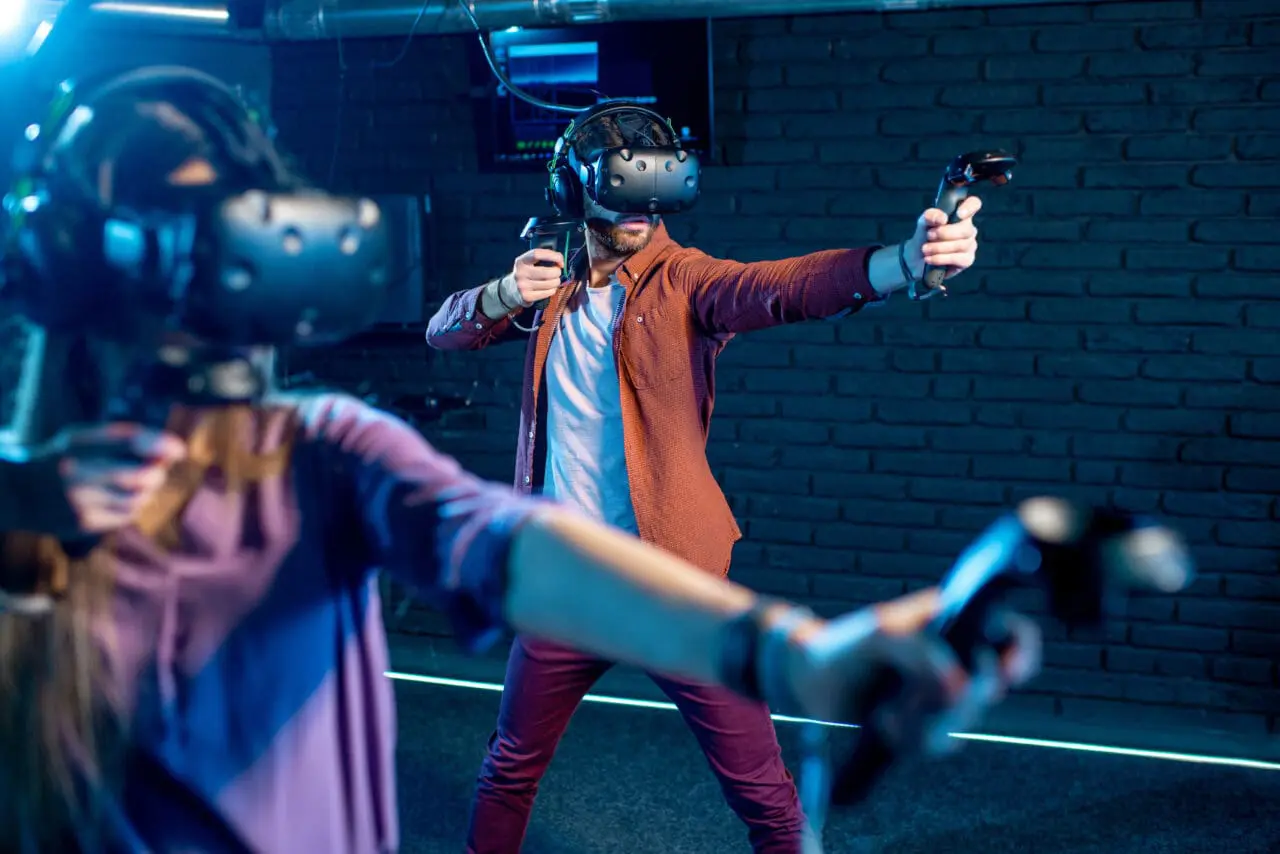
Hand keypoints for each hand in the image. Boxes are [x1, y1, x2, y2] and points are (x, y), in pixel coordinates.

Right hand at [46, 423, 187, 533]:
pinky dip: (134, 506)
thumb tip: (172, 450)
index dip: (161, 444)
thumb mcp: (81, 439)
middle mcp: (77, 472)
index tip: (179, 449)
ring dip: (148, 491)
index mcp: (77, 444)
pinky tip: (121, 499)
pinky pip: (127, 515)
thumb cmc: (61, 460)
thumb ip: (122, 440)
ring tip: (138, 483)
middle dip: (157, 472)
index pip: (130, 441)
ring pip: (139, 498)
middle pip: (141, 475)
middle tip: (156, 469)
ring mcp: (79, 501)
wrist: (17, 493)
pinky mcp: (83, 523)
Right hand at [504, 248, 567, 307]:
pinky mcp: (527, 297)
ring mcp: (523, 286)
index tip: (560, 261)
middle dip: (557, 272)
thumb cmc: (526, 273)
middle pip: (547, 272)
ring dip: (556, 282)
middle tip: (557, 273)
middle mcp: (521, 273)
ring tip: (554, 281)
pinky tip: (549, 288)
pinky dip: (553, 290)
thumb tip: (561, 261)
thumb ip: (542, 258)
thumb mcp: (528, 263)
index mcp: (521, 261)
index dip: (553, 256)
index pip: (537, 254)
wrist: (510, 290)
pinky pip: (548, 292)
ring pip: (550, 283)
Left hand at [786, 587, 1040, 753]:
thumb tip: (954, 677)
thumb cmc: (846, 641)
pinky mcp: (921, 724)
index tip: (1007, 670)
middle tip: (927, 697)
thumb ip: (915, 646)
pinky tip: (882, 727)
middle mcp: (954, 660)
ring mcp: (939, 695)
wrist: (807, 674)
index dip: (1020, 654)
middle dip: (958, 701)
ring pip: (961, 722)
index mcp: (953, 623)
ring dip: (927, 724)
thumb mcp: (877, 632)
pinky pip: (935, 741)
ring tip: (886, 717)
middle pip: (988, 688)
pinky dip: (911, 738)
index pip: (1011, 637)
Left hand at [902, 195, 982, 281]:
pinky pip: (958, 259)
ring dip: (939, 247)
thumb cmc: (925, 235)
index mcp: (961, 214)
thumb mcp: (923, 222)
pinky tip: (930, 258)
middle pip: (966, 229)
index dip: (970, 207)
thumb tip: (942, 218)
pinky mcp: (967, 260)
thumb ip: (931, 216)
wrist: (918, 257)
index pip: (974, 204)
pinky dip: (941, 258)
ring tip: (925, 249)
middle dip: (944, 233)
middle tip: (928, 236)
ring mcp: (970, 244)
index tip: (958, 214)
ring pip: (962, 245)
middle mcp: (969, 228)